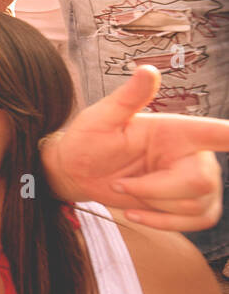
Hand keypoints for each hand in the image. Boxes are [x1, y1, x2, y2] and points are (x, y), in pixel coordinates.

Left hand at [46, 66, 228, 230]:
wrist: (78, 171)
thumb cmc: (89, 139)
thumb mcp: (100, 118)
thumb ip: (127, 98)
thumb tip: (148, 69)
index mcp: (179, 130)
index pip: (220, 133)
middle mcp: (194, 154)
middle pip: (202, 182)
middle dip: (157, 190)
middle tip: (122, 183)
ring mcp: (195, 180)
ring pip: (198, 206)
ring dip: (155, 206)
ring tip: (127, 192)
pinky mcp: (190, 204)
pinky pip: (199, 221)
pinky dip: (164, 223)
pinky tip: (135, 214)